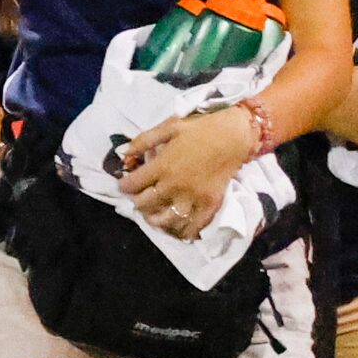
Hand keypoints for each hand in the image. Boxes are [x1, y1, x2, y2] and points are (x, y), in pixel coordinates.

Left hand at [118, 106, 254, 238]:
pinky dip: (182, 231)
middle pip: (144, 204)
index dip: (123, 185)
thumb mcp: (169, 127)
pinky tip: (176, 229)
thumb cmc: (200, 129)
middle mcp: (175, 185)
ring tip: (153, 214)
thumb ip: (144, 141)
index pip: (132, 185)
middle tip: (139, 197)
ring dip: (154, 218)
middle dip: (136, 201)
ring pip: (164, 220)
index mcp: (162, 167)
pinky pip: (193, 226)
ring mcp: (193, 197)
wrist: (234, 136)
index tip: (124, 184)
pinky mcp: (209, 204)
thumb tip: (124, 154)